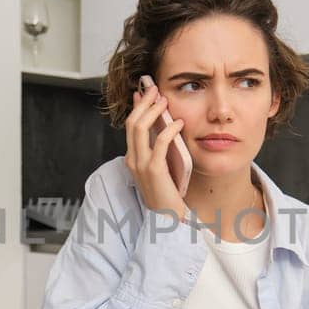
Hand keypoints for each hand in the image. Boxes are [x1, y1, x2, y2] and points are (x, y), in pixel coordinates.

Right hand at [123, 81, 187, 219]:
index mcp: (132, 158)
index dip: (136, 107)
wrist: (168, 218)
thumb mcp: (160, 168)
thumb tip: (163, 128)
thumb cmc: (168, 193)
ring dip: (152, 110)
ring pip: (139, 128)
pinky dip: (169, 129)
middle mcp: (132, 160)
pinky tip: (179, 123)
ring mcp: (141, 165)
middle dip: (143, 103)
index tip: (144, 91)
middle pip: (131, 122)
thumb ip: (158, 150)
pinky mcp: (153, 170)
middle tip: (155, 89)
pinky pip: (159, 143)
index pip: (130, 126)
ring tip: (164, 100)